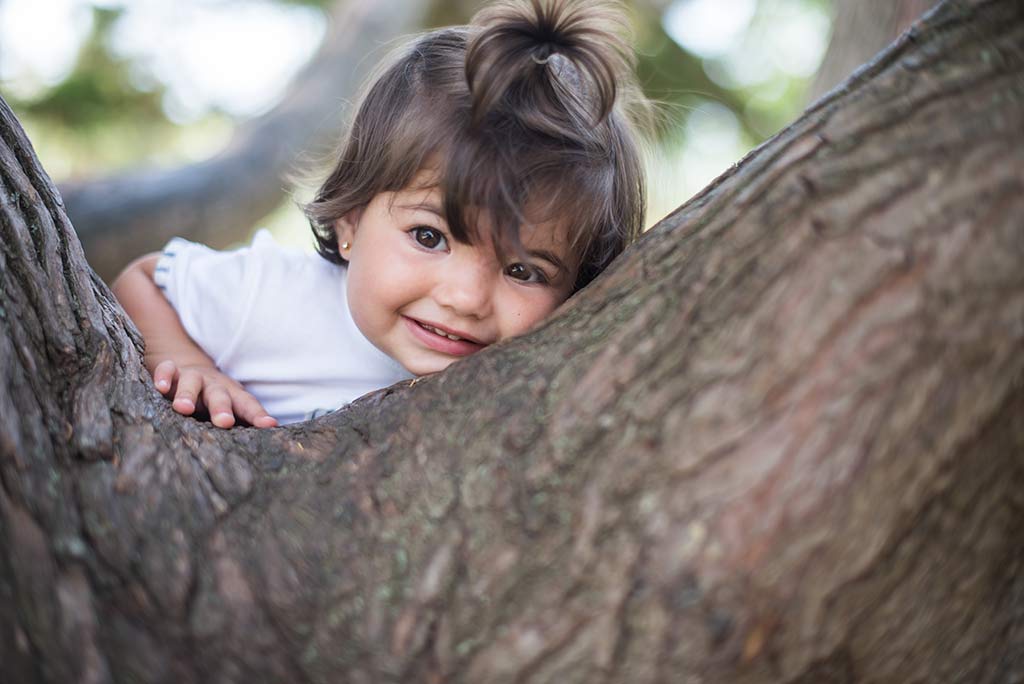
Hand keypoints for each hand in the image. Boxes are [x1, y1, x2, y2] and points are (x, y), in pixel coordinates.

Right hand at [151, 360, 277, 428]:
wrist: (192, 372)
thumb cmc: (214, 400)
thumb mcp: (229, 410)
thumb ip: (240, 425)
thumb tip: (259, 448)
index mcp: (233, 396)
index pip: (247, 405)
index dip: (258, 415)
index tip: (269, 425)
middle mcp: (214, 385)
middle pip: (220, 395)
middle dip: (222, 408)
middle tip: (224, 422)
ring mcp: (194, 377)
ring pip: (192, 382)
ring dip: (188, 394)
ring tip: (184, 408)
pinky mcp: (173, 372)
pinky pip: (168, 369)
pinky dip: (165, 376)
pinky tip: (162, 388)